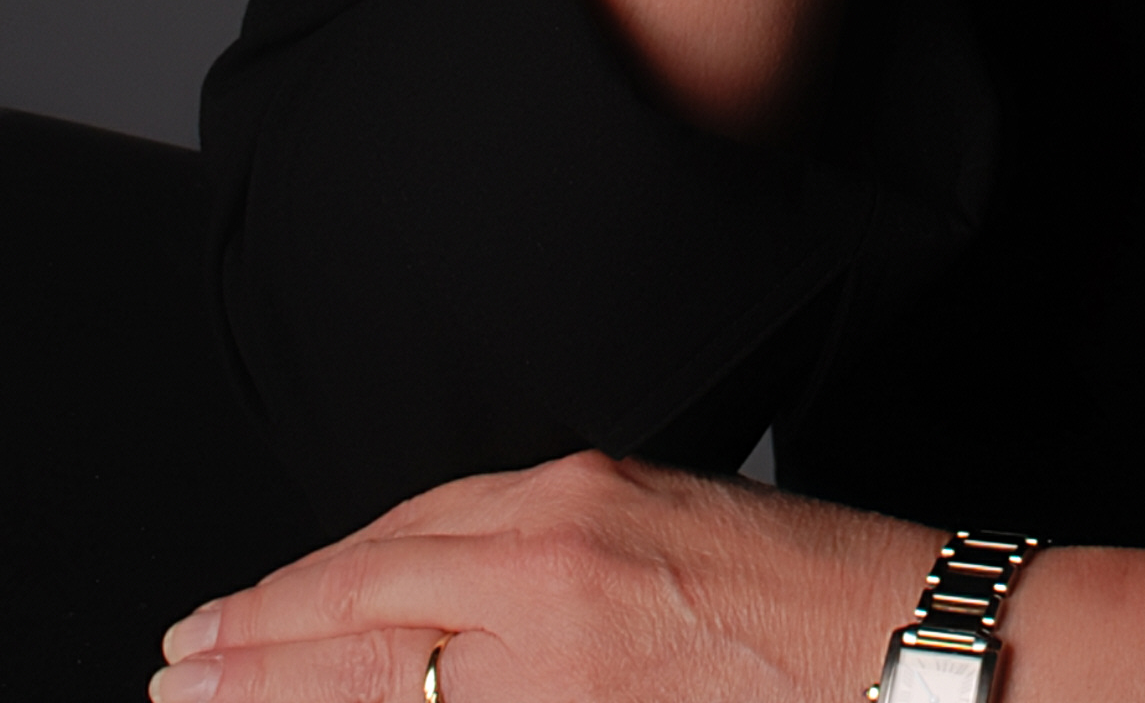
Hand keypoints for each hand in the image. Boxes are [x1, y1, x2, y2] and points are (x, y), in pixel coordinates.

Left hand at [152, 463, 1144, 702]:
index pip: (386, 547)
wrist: (921, 653)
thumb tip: (431, 601)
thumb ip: (543, 550)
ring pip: (382, 689)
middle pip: (355, 622)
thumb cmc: (816, 591)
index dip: (290, 593)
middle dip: (252, 656)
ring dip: (286, 697)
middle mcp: (548, 577)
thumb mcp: (665, 521)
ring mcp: (558, 672)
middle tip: (181, 673)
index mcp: (572, 502)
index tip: (226, 620)